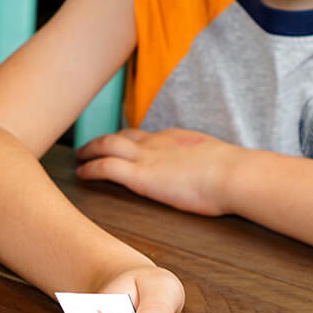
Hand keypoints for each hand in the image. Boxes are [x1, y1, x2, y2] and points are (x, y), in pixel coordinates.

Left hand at [76, 127, 232, 215]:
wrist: (232, 174)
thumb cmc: (233, 174)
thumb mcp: (219, 162)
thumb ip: (208, 166)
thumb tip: (215, 176)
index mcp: (176, 138)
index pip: (147, 137)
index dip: (131, 141)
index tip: (124, 146)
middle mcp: (157, 142)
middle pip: (123, 135)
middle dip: (104, 140)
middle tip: (90, 146)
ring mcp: (147, 157)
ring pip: (107, 146)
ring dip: (90, 150)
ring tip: (79, 157)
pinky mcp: (139, 175)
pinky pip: (105, 167)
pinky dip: (90, 168)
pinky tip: (81, 174)